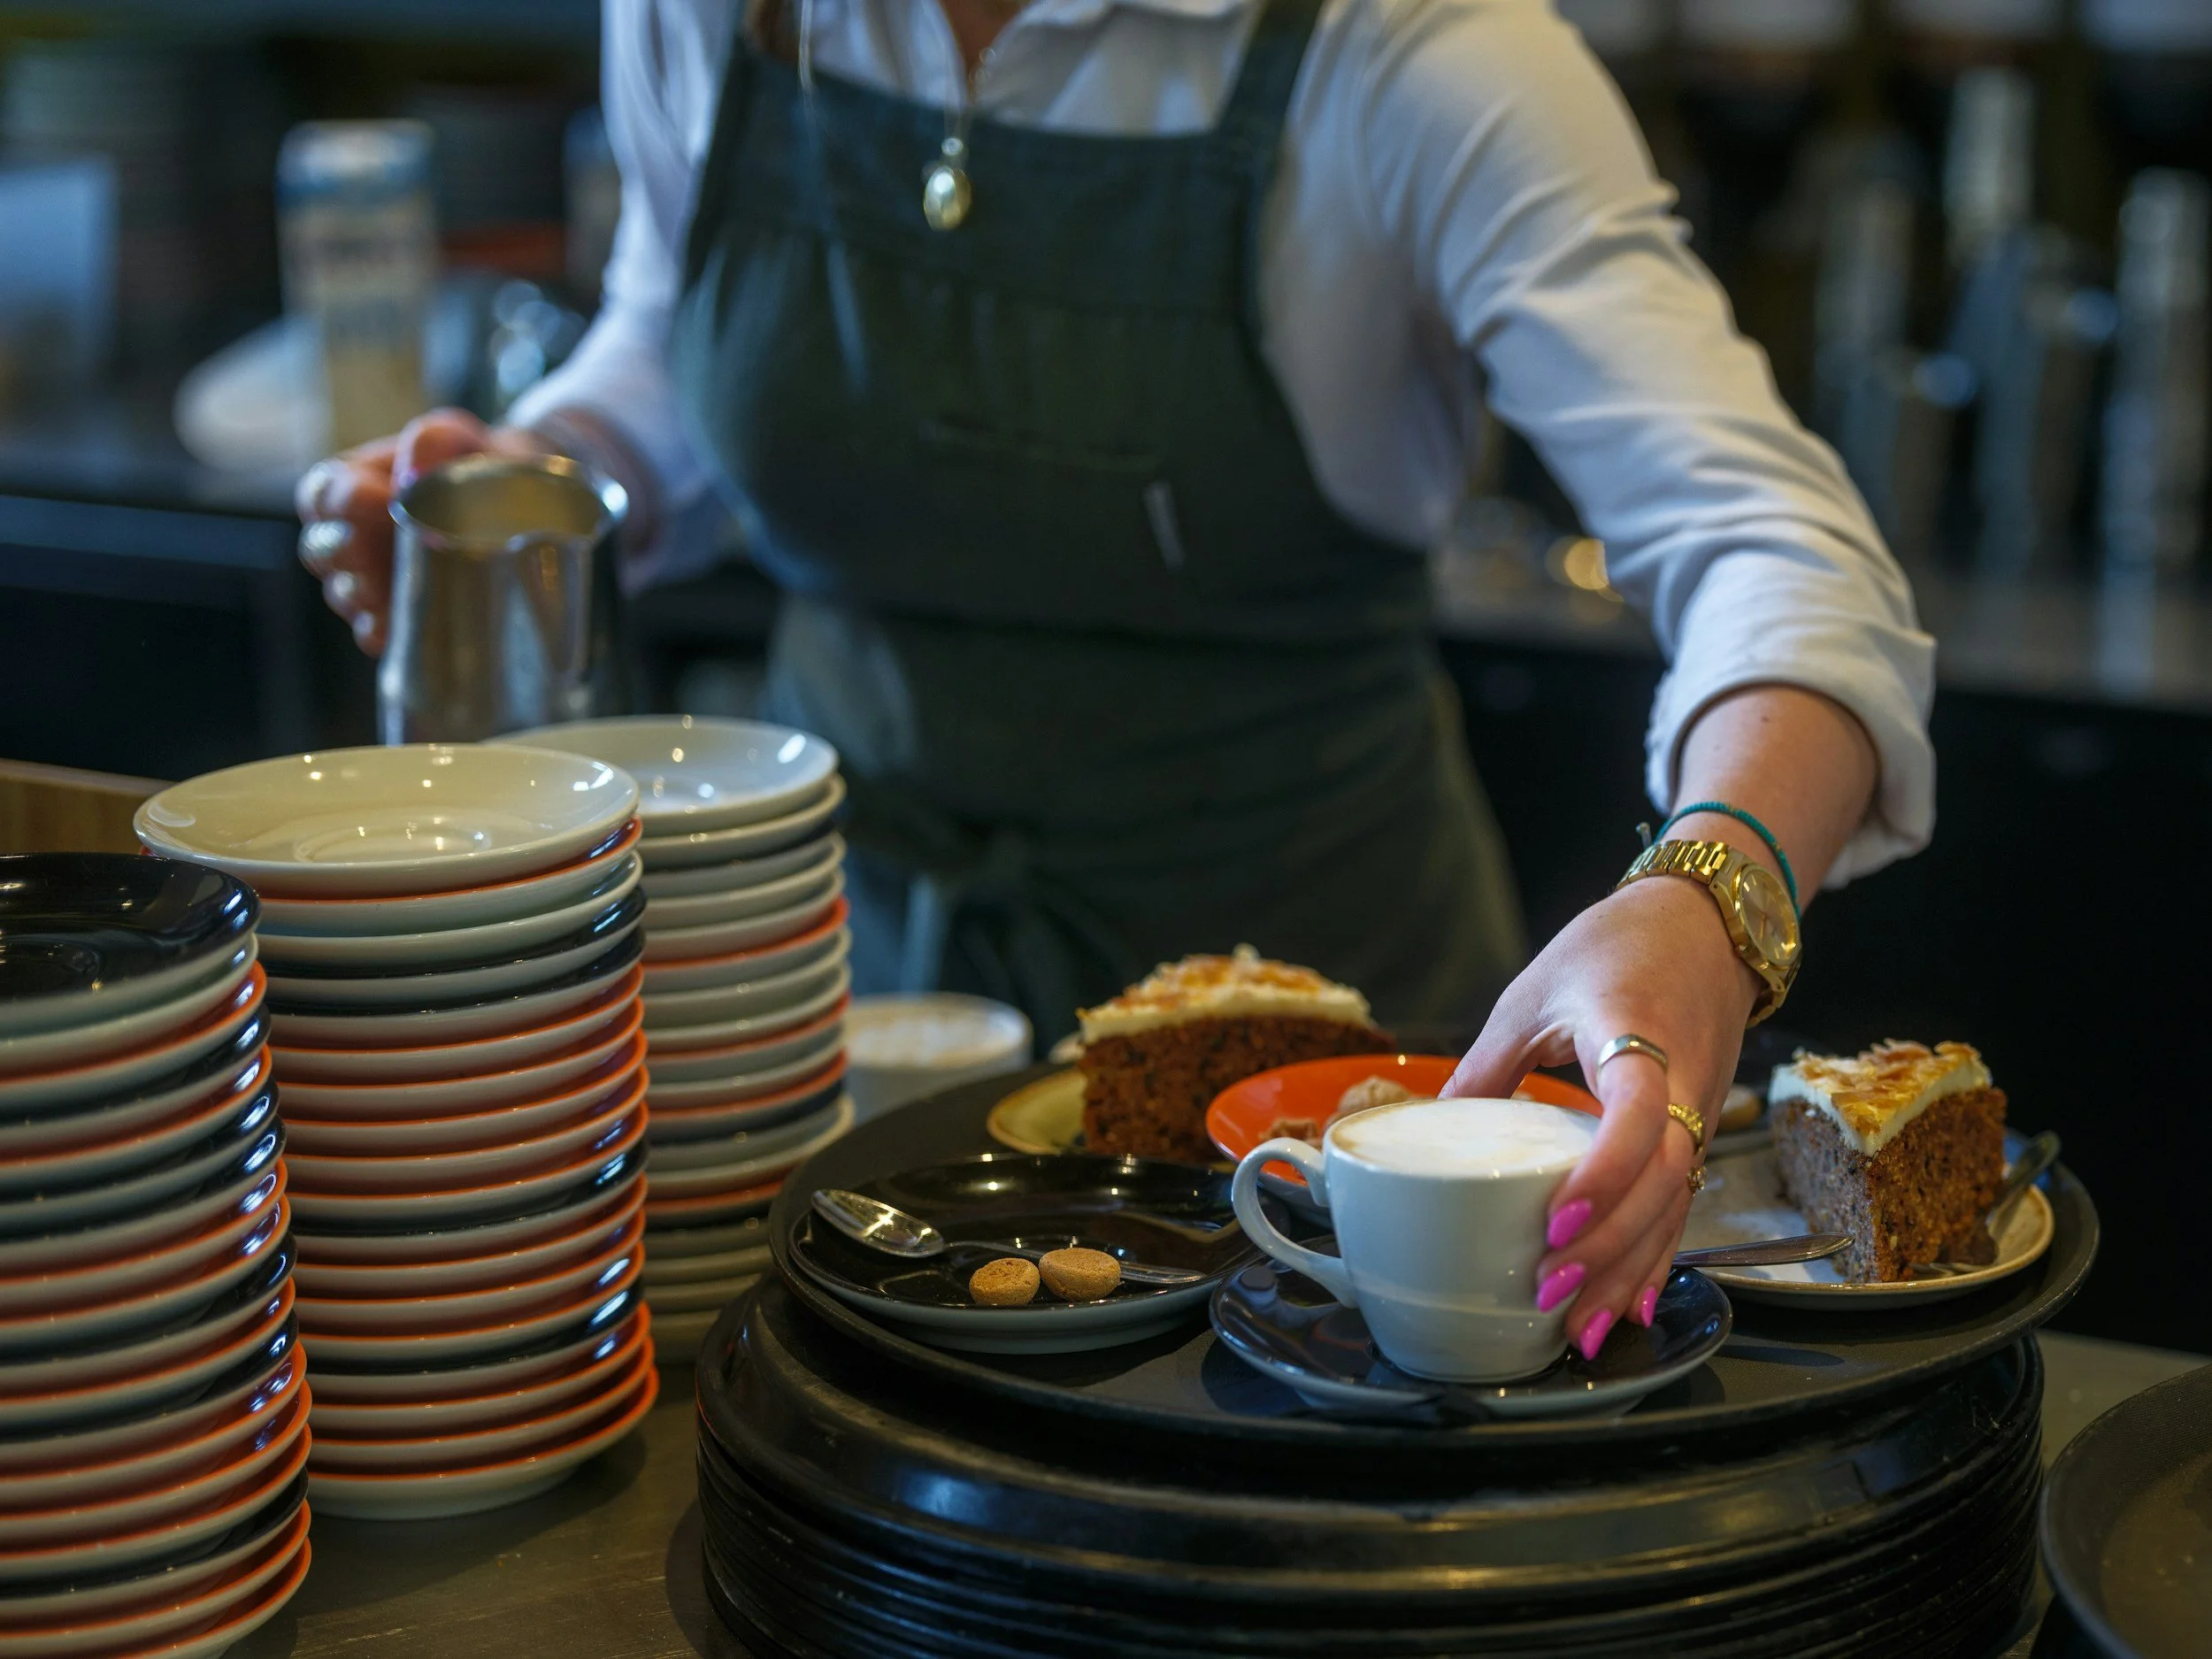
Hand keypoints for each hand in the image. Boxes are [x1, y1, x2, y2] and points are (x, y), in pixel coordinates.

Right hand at [294, 410, 540, 655]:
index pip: (320, 495)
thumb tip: (413, 475)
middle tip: (380, 550)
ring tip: (400, 585)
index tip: (382, 499)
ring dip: (367, 593)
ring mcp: (368, 582)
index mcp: (352, 486)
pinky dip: (387, 631)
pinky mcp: (395, 619)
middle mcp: (350, 536)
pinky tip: (409, 625)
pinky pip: (374, 634)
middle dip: (347, 552)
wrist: (521, 503)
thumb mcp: (458, 438)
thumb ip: (434, 440)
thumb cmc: (474, 464)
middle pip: (321, 550)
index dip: (341, 501)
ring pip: (345, 595)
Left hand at [1442, 873, 1756, 1359]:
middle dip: (1609, 1248)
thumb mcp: (1534, 992)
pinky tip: (1631, 1308)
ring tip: (1581, 1329)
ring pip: (1675, 1206)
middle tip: (1549, 1294)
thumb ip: (1488, 1062)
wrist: (1707, 922)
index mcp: (1637, 1037)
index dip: (1602, 1176)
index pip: (1635, 1117)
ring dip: (1629, 1271)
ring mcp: (1701, 1114)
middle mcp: (1684, 1085)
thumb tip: (1431, 1127)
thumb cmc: (1614, 946)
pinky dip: (1654, 1259)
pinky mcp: (1700, 1132)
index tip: (1555, 1220)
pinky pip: (1680, 1205)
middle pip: (1662, 1182)